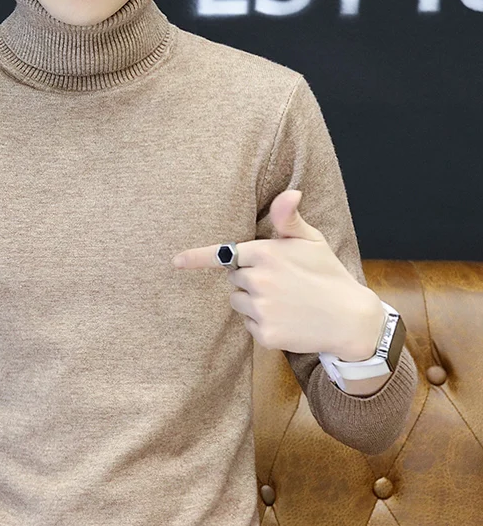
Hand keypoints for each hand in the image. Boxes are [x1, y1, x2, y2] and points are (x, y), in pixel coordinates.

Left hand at [171, 189, 382, 358]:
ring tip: (284, 300)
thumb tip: (289, 192)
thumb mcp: (312, 241)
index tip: (175, 261)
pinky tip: (286, 318)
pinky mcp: (264, 333)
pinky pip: (248, 324)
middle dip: (249, 278)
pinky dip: (262, 323)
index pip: (224, 254)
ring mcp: (260, 308)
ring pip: (237, 302)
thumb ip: (289, 220)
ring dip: (252, 301)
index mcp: (266, 254)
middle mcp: (258, 281)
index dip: (197, 258)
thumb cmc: (328, 274)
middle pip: (233, 279)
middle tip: (280, 281)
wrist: (350, 318)